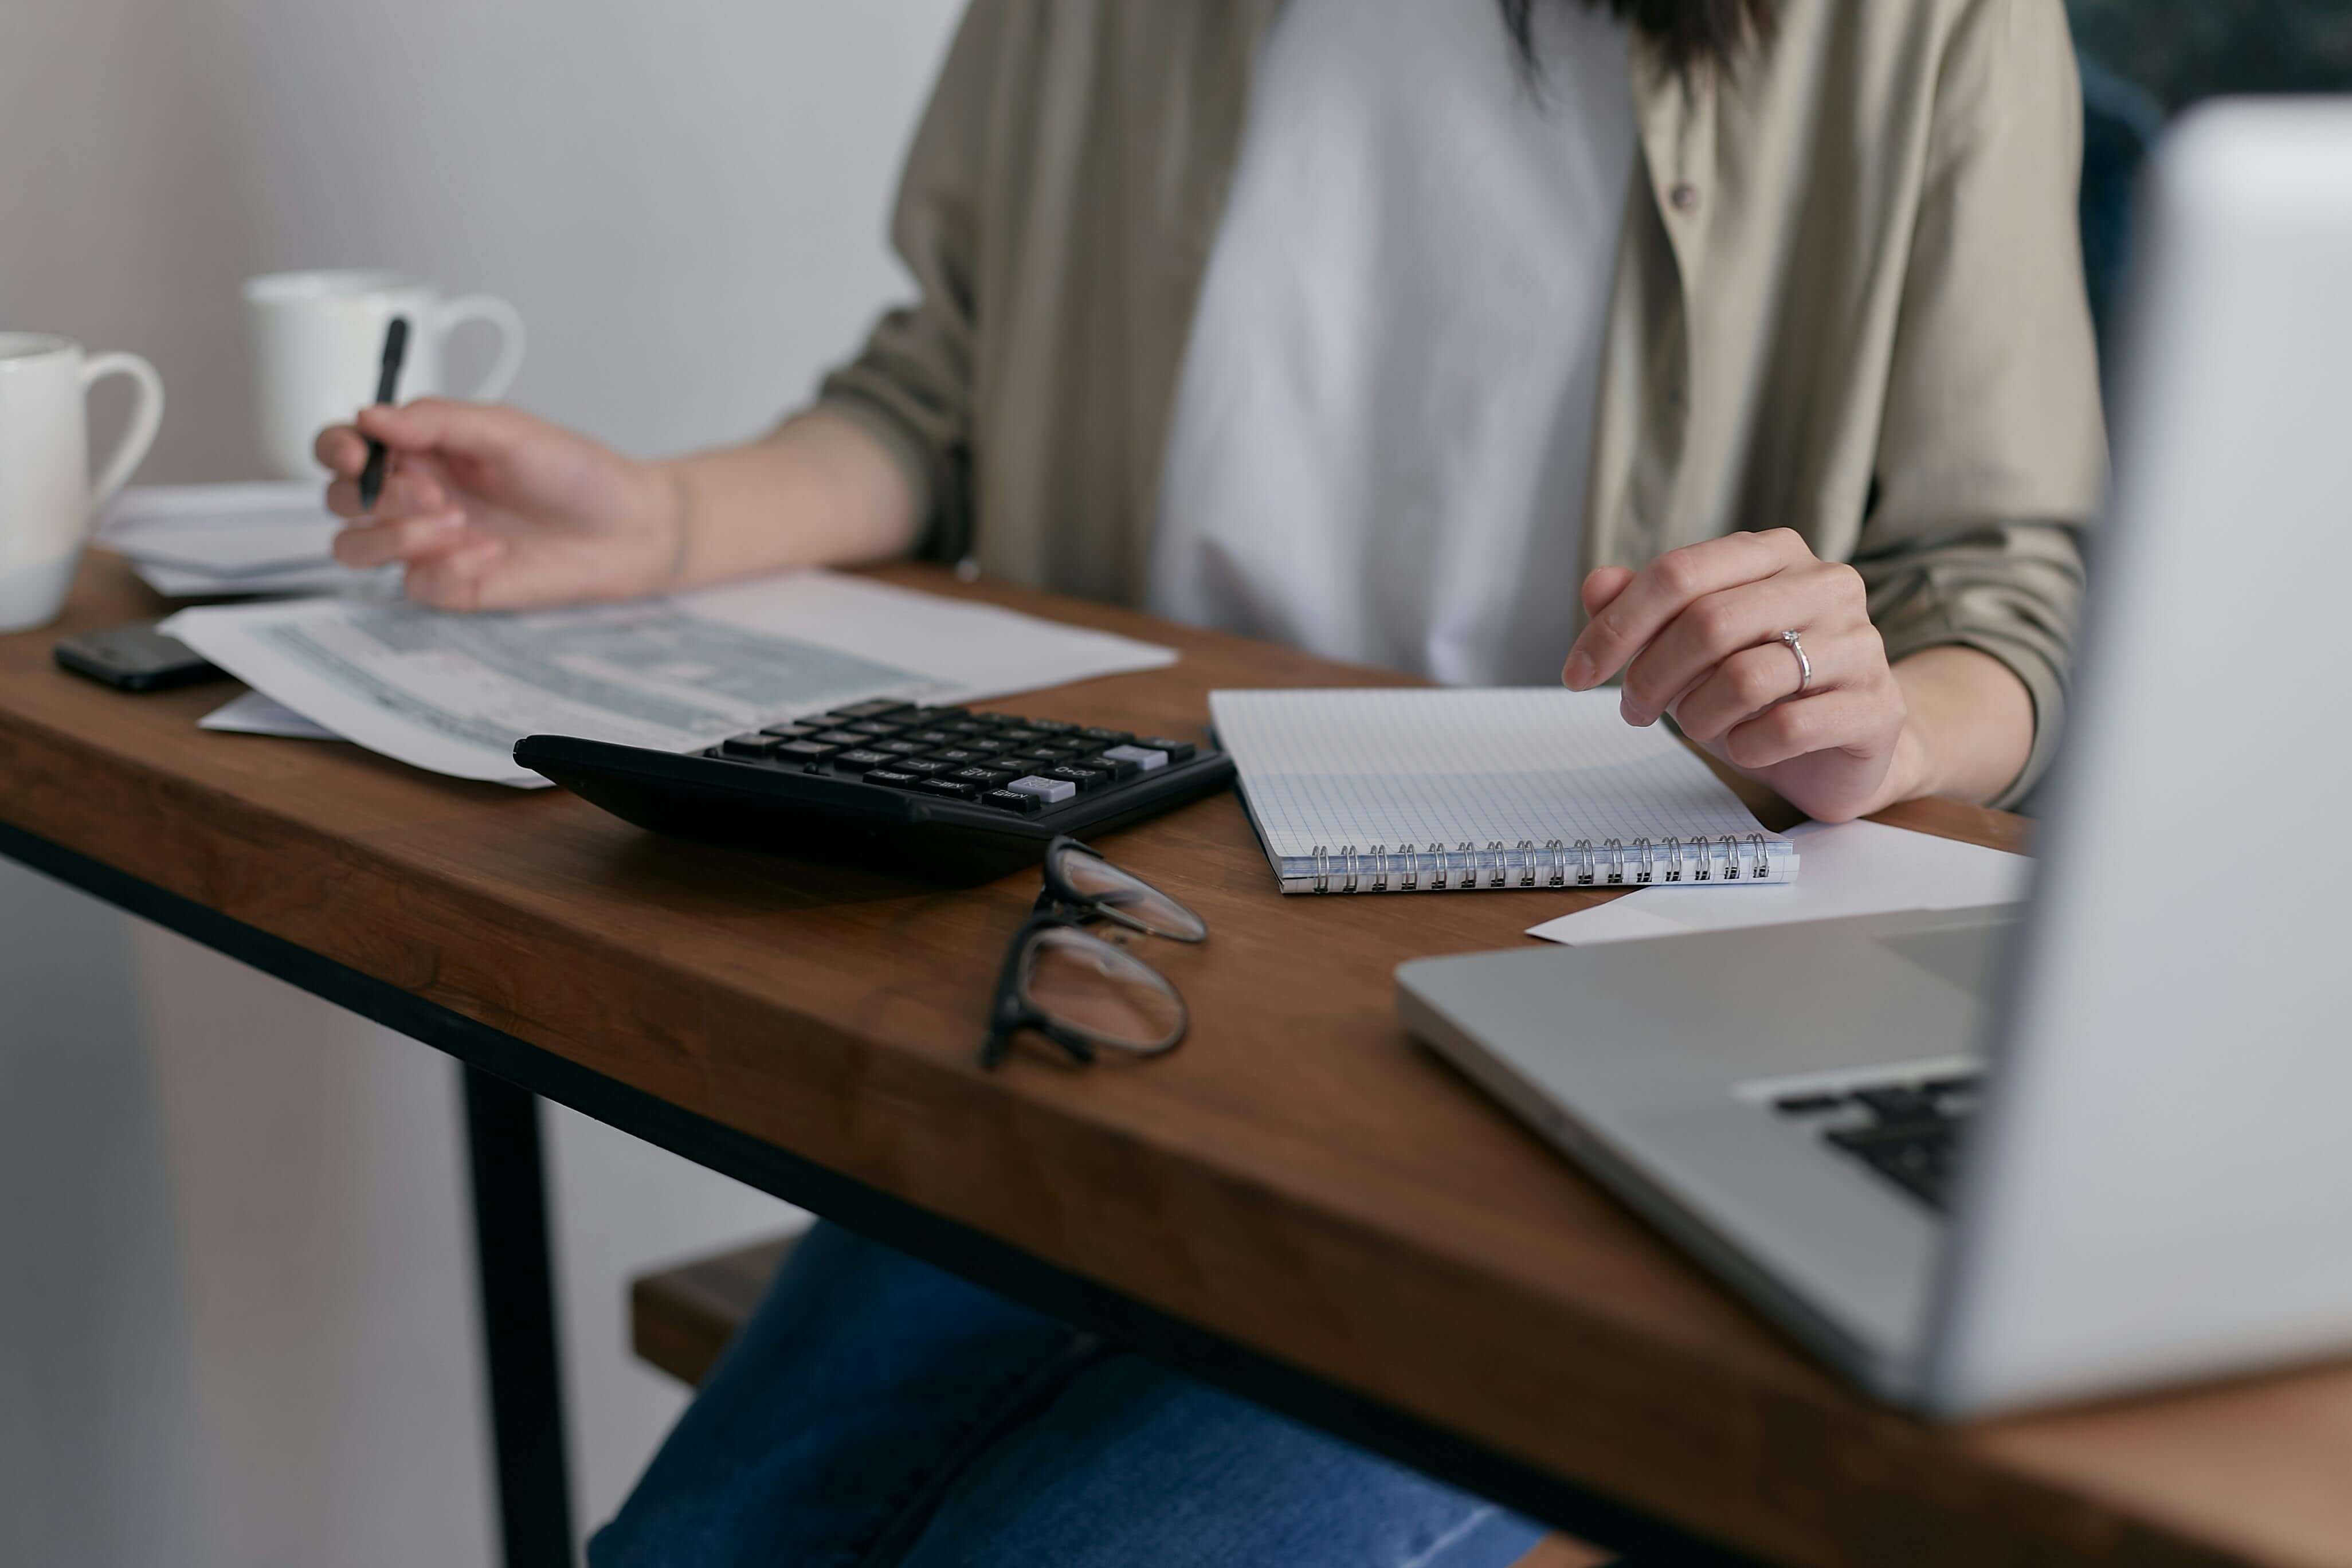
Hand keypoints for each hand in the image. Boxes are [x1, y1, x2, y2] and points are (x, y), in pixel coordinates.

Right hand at [317, 399, 685, 609]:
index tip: (357, 453)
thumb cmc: (575, 473)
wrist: (628, 529)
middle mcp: (413, 495)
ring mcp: (427, 544)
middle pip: (338, 499)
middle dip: (375, 496)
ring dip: (393, 536)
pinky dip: (446, 568)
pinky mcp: (451, 585)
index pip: (343, 447)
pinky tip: (493, 554)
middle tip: (436, 493)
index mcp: (420, 448)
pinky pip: (415, 585)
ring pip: (355, 547)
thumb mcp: (507, 431)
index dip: (336, 449)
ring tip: (457, 521)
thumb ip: (438, 420)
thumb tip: (370, 415)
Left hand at [1561, 530, 1924, 821]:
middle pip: (1707, 623)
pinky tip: (1745, 747)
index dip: (1616, 626)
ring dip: (1697, 715)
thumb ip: (1645, 610)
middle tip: (1634, 711)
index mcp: (1775, 554)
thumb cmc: (1759, 688)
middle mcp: (1825, 584)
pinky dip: (1746, 747)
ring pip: (1745, 677)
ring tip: (1697, 726)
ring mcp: (1859, 643)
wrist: (1844, 745)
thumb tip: (1597, 585)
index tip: (1576, 674)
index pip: (1679, 574)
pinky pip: (1787, 727)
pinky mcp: (1876, 706)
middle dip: (1650, 677)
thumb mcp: (1692, 646)